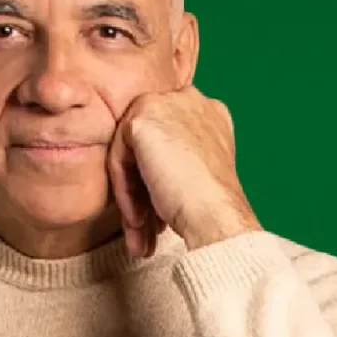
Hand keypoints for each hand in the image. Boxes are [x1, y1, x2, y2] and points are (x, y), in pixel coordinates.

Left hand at [107, 85, 261, 257]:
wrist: (216, 212)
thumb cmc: (212, 203)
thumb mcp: (197, 170)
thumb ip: (174, 157)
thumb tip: (142, 173)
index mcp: (208, 111)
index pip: (167, 138)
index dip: (159, 176)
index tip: (158, 213)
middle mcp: (188, 100)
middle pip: (147, 146)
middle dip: (143, 193)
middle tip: (146, 228)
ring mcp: (166, 104)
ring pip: (131, 155)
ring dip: (134, 200)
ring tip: (141, 237)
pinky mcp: (143, 118)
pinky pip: (120, 158)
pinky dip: (125, 192)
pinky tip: (138, 221)